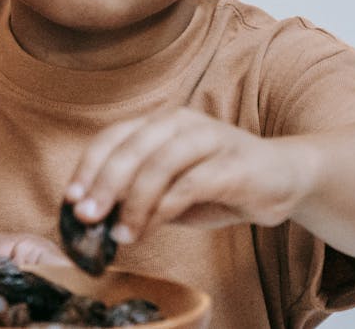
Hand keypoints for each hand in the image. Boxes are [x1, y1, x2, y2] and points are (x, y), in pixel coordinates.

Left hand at [64, 106, 314, 244]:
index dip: (88, 167)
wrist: (284, 178)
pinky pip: (188, 184)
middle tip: (87, 217)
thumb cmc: (219, 184)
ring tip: (120, 232)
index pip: (112, 137)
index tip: (70, 199)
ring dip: (132, 203)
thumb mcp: (170, 189)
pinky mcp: (232, 162)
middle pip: (130, 149)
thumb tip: (96, 217)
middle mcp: (180, 122)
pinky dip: (162, 209)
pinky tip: (150, 229)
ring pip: (157, 165)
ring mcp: (208, 138)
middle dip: (102, 185)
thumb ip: (137, 195)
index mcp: (160, 122)